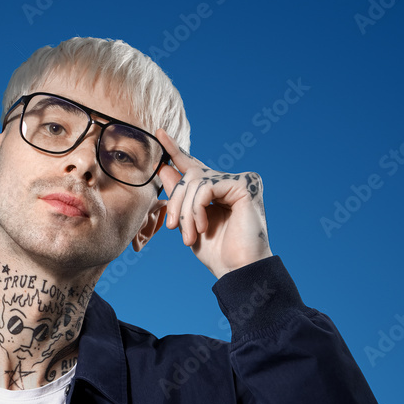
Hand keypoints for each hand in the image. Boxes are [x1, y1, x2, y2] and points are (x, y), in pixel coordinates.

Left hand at [154, 129, 271, 278]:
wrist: (237, 270)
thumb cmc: (217, 252)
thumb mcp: (189, 222)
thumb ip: (179, 196)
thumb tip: (163, 168)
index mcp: (217, 190)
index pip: (193, 166)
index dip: (175, 151)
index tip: (159, 133)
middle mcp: (230, 181)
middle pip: (189, 176)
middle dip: (175, 201)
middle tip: (172, 226)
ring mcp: (239, 180)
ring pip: (195, 182)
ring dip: (185, 211)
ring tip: (188, 235)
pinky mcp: (245, 184)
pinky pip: (207, 187)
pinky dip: (197, 208)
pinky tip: (201, 226)